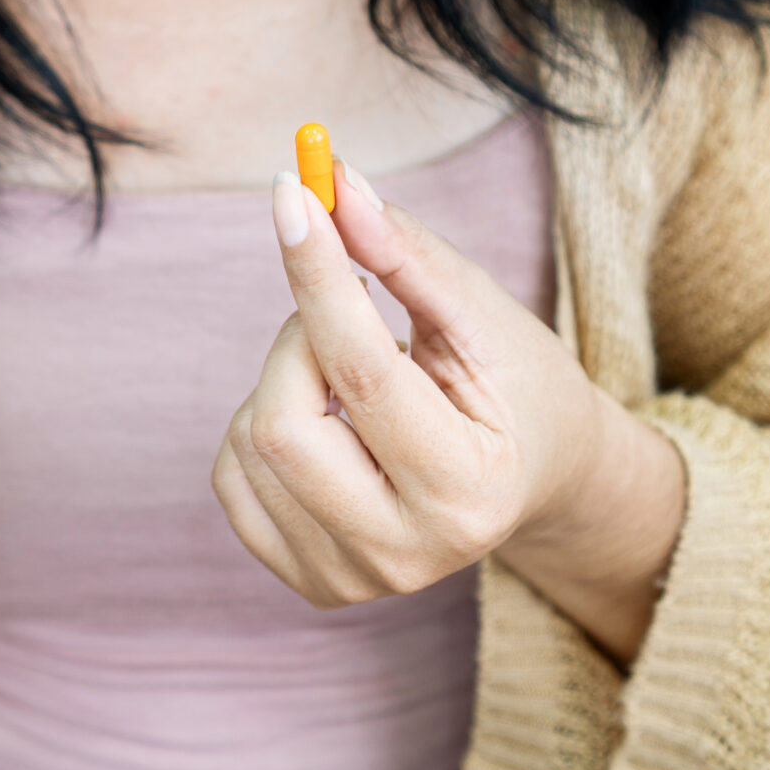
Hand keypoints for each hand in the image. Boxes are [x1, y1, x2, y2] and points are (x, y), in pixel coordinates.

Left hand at [212, 161, 682, 661]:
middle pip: (283, 422)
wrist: (536, 480)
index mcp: (468, 490)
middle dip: (298, 336)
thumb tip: (333, 188)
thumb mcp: (480, 316)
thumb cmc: (514, 387)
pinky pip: (232, 476)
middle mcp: (407, 554)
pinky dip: (263, 422)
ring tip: (358, 380)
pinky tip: (329, 423)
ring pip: (252, 441)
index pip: (362, 372)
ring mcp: (353, 579)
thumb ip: (406, 256)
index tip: (292, 192)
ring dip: (286, 377)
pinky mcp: (309, 581)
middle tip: (348, 306)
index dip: (318, 274)